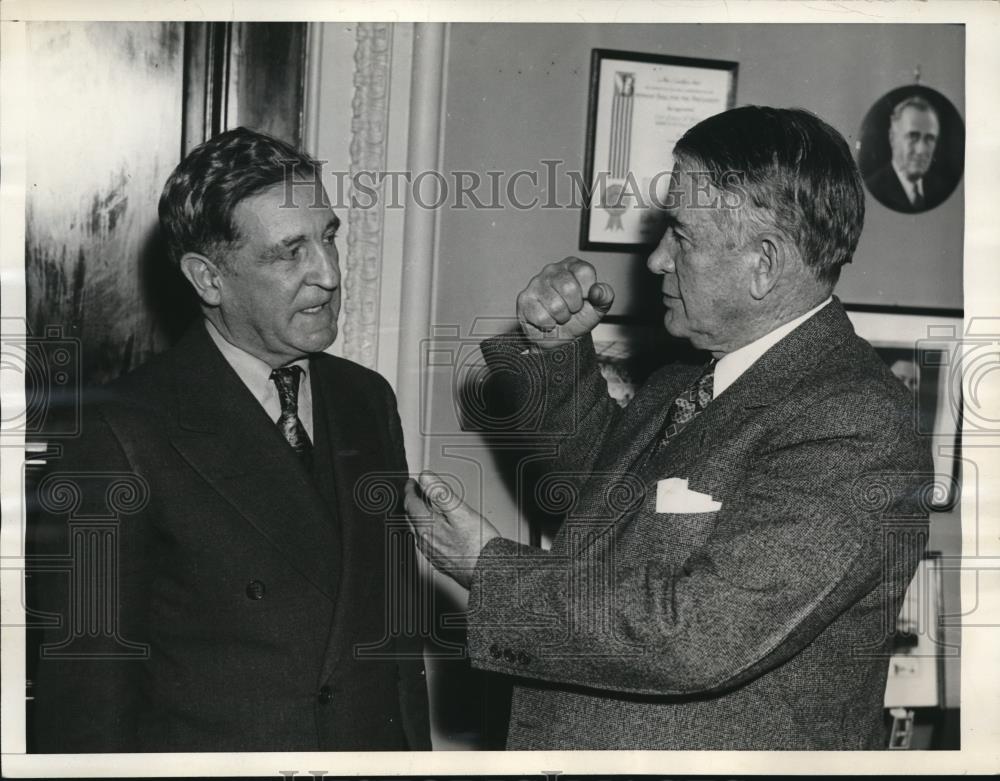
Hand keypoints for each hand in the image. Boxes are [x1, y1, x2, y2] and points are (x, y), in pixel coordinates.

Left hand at [403, 470, 500, 589]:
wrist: (488, 572)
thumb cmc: (479, 545)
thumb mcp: (461, 512)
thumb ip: (440, 493)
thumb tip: (425, 478)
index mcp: (428, 526)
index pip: (411, 503)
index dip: (410, 490)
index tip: (411, 483)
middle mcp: (426, 541)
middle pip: (411, 518)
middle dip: (412, 503)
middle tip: (416, 493)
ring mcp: (432, 553)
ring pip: (418, 531)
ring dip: (419, 517)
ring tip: (425, 509)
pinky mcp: (440, 561)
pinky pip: (427, 543)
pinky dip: (428, 531)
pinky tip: (436, 531)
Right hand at [516, 258, 614, 347]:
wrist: (560, 338)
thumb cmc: (577, 318)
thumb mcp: (598, 307)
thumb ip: (605, 296)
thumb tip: (598, 290)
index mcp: (572, 266)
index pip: (584, 272)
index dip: (587, 291)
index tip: (584, 299)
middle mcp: (552, 270)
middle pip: (568, 288)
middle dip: (574, 307)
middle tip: (571, 309)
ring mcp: (536, 283)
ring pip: (555, 305)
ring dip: (561, 317)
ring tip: (559, 315)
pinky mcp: (524, 299)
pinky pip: (542, 317)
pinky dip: (549, 325)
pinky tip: (548, 320)